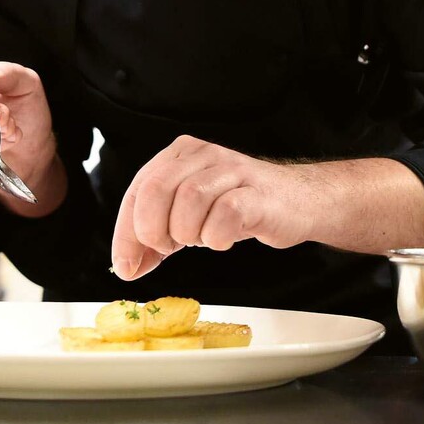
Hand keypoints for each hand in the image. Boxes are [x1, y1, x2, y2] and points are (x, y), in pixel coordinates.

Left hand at [110, 136, 315, 279]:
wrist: (296, 202)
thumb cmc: (238, 207)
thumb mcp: (188, 218)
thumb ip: (155, 239)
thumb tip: (126, 268)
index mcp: (179, 155)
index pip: (137, 190)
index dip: (126, 233)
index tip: (127, 266)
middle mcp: (202, 155)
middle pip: (156, 190)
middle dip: (154, 231)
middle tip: (170, 248)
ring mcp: (232, 170)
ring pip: (189, 199)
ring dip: (188, 233)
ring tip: (201, 239)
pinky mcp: (257, 191)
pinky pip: (226, 213)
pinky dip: (216, 237)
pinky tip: (223, 240)